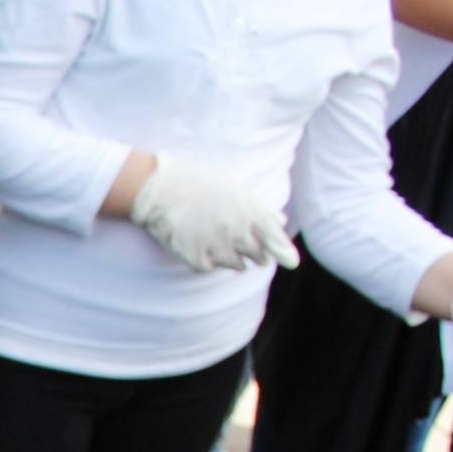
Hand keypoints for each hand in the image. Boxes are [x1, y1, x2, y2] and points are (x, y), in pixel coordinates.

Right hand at [126, 156, 295, 273]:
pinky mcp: (194, 258)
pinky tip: (201, 247)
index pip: (274, 237)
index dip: (284, 250)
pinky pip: (209, 268)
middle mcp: (235, 232)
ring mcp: (215, 246)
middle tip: (251, 249)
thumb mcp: (234, 188)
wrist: (160, 188)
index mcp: (248, 212)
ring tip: (223, 244)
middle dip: (258, 254)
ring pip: (235, 265)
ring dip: (234, 259)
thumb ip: (260, 208)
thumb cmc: (199, 183)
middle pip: (258, 255)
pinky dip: (208, 261)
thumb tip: (280, 221)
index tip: (292, 262)